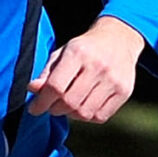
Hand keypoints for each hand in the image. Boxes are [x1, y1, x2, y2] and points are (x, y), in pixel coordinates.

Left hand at [26, 14, 146, 123]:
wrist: (119, 40)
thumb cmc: (84, 49)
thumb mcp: (62, 54)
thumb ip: (47, 73)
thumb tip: (32, 90)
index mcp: (78, 52)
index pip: (55, 86)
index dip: (41, 102)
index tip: (34, 108)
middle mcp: (98, 66)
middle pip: (69, 102)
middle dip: (55, 109)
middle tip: (52, 106)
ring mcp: (113, 80)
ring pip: (84, 112)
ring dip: (71, 114)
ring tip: (68, 105)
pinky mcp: (124, 91)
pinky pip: (100, 116)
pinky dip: (87, 116)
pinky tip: (84, 106)